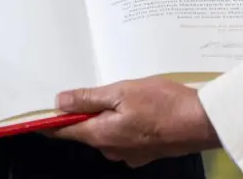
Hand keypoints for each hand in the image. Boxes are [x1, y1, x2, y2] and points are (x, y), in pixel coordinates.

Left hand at [48, 78, 218, 167]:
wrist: (202, 122)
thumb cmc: (163, 104)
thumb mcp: (122, 92)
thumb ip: (89, 98)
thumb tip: (59, 102)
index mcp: (101, 135)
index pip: (64, 132)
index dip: (51, 122)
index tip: (40, 112)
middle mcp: (112, 150)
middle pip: (87, 131)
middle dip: (87, 112)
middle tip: (95, 88)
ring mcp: (130, 154)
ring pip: (108, 133)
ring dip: (109, 116)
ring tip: (124, 94)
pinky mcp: (146, 152)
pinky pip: (126, 136)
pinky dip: (125, 122)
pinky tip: (140, 108)